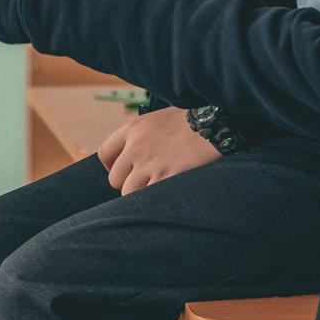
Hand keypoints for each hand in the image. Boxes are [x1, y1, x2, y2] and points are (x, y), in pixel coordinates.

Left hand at [95, 107, 220, 192]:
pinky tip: (167, 193)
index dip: (111, 166)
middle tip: (144, 182)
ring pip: (129, 192)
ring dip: (140, 194)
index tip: (124, 171)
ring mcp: (150, 164)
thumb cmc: (190, 120)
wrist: (214, 124)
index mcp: (132, 129)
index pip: (105, 154)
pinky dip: (156, 199)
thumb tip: (132, 155)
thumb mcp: (158, 119)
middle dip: (127, 183)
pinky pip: (149, 198)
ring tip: (156, 189)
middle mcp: (136, 147)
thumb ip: (141, 136)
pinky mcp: (167, 177)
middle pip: (115, 179)